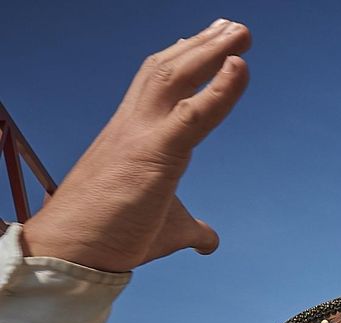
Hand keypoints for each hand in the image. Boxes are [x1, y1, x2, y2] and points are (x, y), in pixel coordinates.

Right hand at [21, 21, 251, 270]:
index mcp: (136, 136)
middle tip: (235, 26)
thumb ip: (192, 229)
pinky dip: (220, 88)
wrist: (74, 251)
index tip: (206, 42)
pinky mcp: (154, 153)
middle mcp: (135, 126)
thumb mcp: (166, 230)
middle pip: (169, 69)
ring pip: (176, 77)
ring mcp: (142, 135)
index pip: (158, 84)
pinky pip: (194, 114)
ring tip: (241, 31)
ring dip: (211, 50)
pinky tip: (240, 66)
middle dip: (203, 45)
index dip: (184, 59)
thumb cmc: (113, 238)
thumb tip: (208, 240)